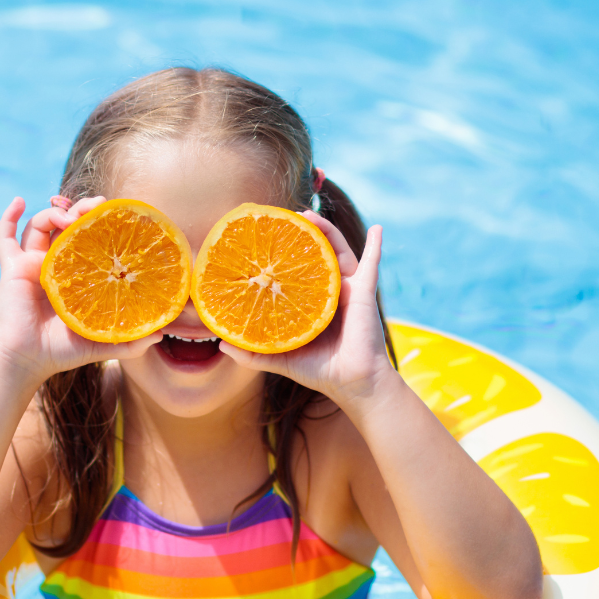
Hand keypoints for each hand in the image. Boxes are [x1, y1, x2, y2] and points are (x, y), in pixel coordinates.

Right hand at [0, 196, 160, 383]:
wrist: (27, 360)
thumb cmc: (62, 352)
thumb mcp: (101, 343)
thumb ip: (130, 342)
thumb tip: (161, 334)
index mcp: (75, 276)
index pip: (88, 240)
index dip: (99, 224)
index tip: (114, 214)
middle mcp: (54, 264)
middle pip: (65, 225)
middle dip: (80, 210)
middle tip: (95, 207)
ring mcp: (31, 264)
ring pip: (39, 225)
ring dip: (54, 212)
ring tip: (69, 215)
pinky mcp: (12, 268)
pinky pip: (4, 238)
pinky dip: (8, 217)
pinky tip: (18, 201)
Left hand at [218, 214, 394, 405]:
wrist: (353, 383)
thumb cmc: (320, 371)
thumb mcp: (280, 358)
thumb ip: (252, 353)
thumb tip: (221, 345)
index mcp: (312, 304)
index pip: (296, 272)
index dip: (283, 255)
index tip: (266, 237)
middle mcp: (330, 292)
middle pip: (316, 255)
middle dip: (303, 234)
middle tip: (286, 217)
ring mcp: (349, 290)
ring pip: (338, 252)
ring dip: (327, 230)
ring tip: (311, 214)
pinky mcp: (364, 293)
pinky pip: (372, 264)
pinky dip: (376, 246)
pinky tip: (377, 228)